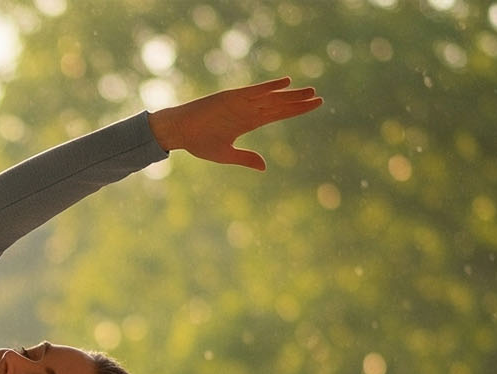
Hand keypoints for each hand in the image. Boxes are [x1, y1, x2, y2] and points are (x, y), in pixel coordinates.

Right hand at [148, 76, 323, 170]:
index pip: (278, 114)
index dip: (296, 110)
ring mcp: (241, 102)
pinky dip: (270, 87)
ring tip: (309, 91)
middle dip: (298, 101)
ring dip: (290, 94)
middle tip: (318, 97)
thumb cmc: (198, 142)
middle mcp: (248, 110)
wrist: (179, 130)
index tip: (313, 106)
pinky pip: (255, 90)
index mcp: (248, 123)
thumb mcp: (225, 154)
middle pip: (279, 105)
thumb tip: (265, 167)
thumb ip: (246, 158)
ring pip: (271, 97)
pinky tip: (286, 83)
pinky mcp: (231, 97)